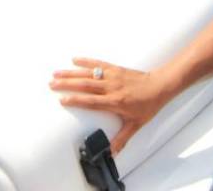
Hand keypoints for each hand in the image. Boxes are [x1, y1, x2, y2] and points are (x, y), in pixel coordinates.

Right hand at [50, 58, 170, 152]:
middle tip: (52, 84)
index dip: (76, 100)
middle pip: (85, 85)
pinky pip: (98, 63)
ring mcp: (113, 76)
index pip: (91, 101)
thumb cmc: (148, 105)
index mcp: (115, 102)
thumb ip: (122, 138)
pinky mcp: (115, 68)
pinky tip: (75, 59)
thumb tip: (112, 152)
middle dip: (67, 84)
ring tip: (57, 73)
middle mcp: (112, 88)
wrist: (160, 86)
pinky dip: (86, 61)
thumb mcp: (135, 124)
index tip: (62, 100)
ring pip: (89, 74)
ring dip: (72, 73)